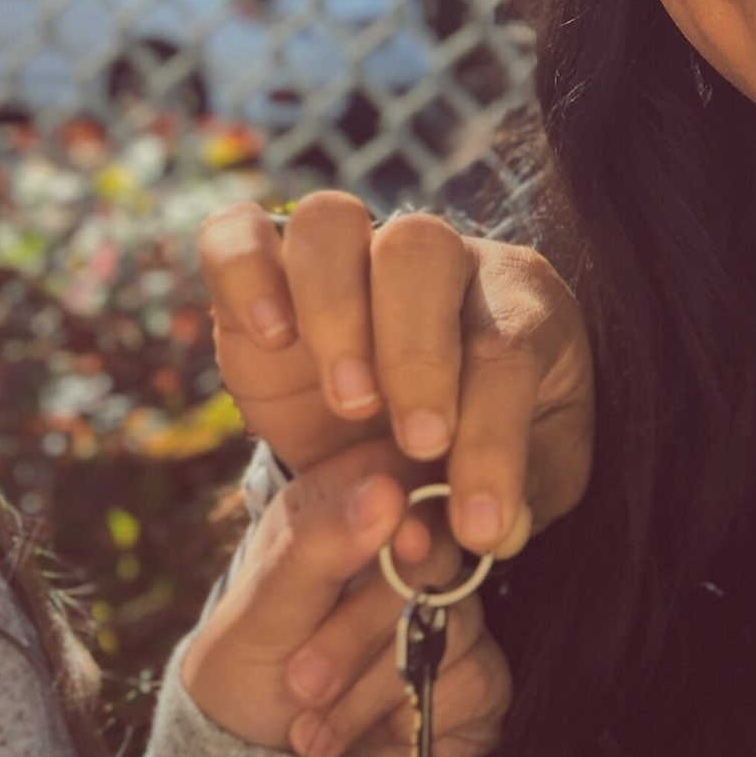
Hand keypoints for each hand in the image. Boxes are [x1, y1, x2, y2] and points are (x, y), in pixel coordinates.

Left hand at [178, 438, 510, 756]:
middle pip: (433, 555)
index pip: (404, 476)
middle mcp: (409, 550)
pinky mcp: (478, 673)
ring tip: (310, 727)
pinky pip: (475, 682)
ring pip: (451, 627)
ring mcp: (451, 611)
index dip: (407, 510)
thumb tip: (385, 494)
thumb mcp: (260, 610)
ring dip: (368, 691)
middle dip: (360, 630)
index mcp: (347, 505)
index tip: (399, 545)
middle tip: (300, 683)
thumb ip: (316, 547)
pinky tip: (363, 737)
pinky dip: (408, 720)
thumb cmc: (249, 666)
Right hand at [198, 192, 593, 560]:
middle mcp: (434, 255)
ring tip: (349, 401)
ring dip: (337, 313)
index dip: (496, 440)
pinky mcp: (264, 269)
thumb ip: (503, 510)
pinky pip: (239, 231)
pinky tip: (271, 336)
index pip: (509, 349)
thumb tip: (471, 533)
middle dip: (418, 354)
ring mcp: (344, 251)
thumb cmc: (468, 461)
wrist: (398, 449)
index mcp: (516, 300)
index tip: (480, 524)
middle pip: (421, 251)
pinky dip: (246, 272)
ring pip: (332, 223)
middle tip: (417, 444)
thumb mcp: (511, 491)